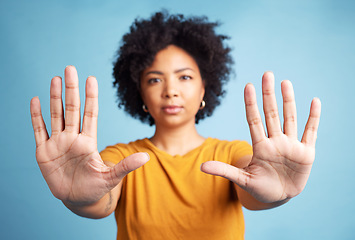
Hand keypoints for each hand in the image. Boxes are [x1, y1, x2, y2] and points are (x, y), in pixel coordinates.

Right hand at [30, 66, 148, 205]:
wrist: (78, 199)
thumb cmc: (96, 187)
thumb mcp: (111, 177)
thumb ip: (126, 166)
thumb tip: (147, 157)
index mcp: (89, 142)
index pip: (90, 114)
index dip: (90, 97)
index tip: (91, 79)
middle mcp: (73, 138)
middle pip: (72, 109)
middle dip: (71, 89)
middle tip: (71, 68)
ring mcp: (58, 143)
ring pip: (56, 115)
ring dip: (55, 97)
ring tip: (56, 79)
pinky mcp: (44, 152)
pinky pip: (39, 130)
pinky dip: (36, 116)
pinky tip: (35, 100)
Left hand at [201, 72, 320, 202]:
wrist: (278, 197)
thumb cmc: (259, 187)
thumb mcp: (242, 180)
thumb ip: (224, 171)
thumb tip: (201, 167)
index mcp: (260, 147)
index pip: (254, 120)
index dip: (251, 104)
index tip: (248, 86)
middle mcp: (275, 142)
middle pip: (271, 114)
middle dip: (269, 95)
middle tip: (267, 74)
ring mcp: (291, 146)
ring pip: (290, 118)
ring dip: (288, 101)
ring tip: (285, 83)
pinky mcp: (306, 153)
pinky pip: (310, 132)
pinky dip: (314, 118)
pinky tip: (315, 101)